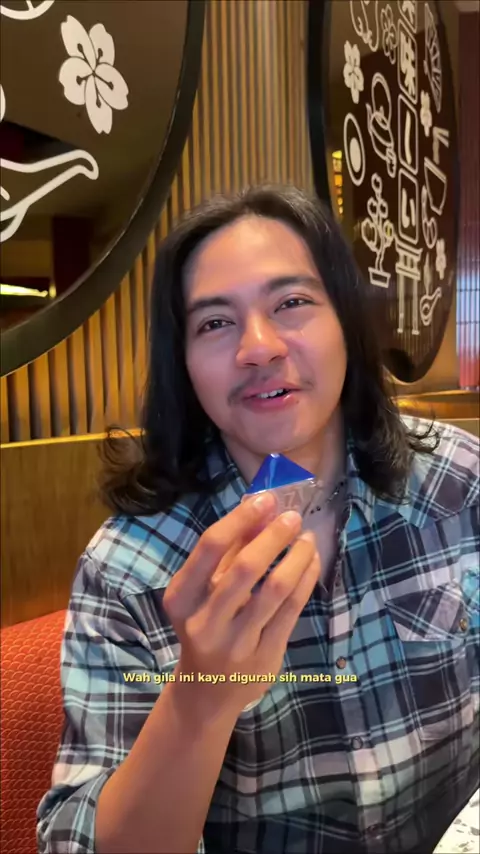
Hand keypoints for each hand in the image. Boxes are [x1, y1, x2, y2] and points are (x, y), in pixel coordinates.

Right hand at [163, 493, 319, 722]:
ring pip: (275, 589)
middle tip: (292, 516)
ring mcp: (237, 642)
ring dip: (296, 557)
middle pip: (245, 568)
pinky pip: (292, 609)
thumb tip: (260, 510)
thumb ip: (228, 553)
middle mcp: (205, 622)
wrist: (208, 690)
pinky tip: (311, 561)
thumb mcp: (203, 592)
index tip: (265, 499)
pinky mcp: (266, 655)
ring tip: (306, 537)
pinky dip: (306, 578)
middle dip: (273, 536)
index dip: (240, 519)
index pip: (210, 549)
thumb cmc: (206, 625)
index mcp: (182, 599)